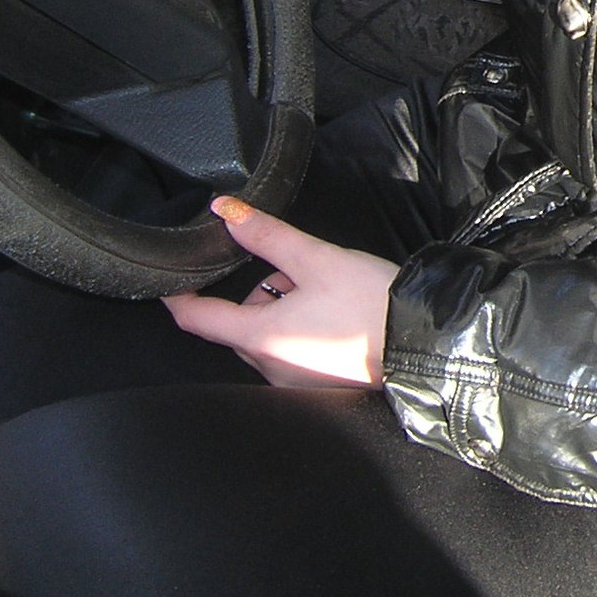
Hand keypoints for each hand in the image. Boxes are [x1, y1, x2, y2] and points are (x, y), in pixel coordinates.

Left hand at [163, 197, 396, 387]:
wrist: (426, 343)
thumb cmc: (373, 305)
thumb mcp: (316, 258)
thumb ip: (266, 235)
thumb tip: (226, 212)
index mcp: (262, 337)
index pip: (197, 319)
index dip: (178, 296)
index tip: (170, 282)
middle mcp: (271, 367)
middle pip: (241, 323)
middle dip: (260, 292)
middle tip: (296, 270)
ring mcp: (294, 381)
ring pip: (269, 336)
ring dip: (283, 310)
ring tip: (326, 292)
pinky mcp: (318, 385)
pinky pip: (293, 352)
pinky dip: (303, 330)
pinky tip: (336, 316)